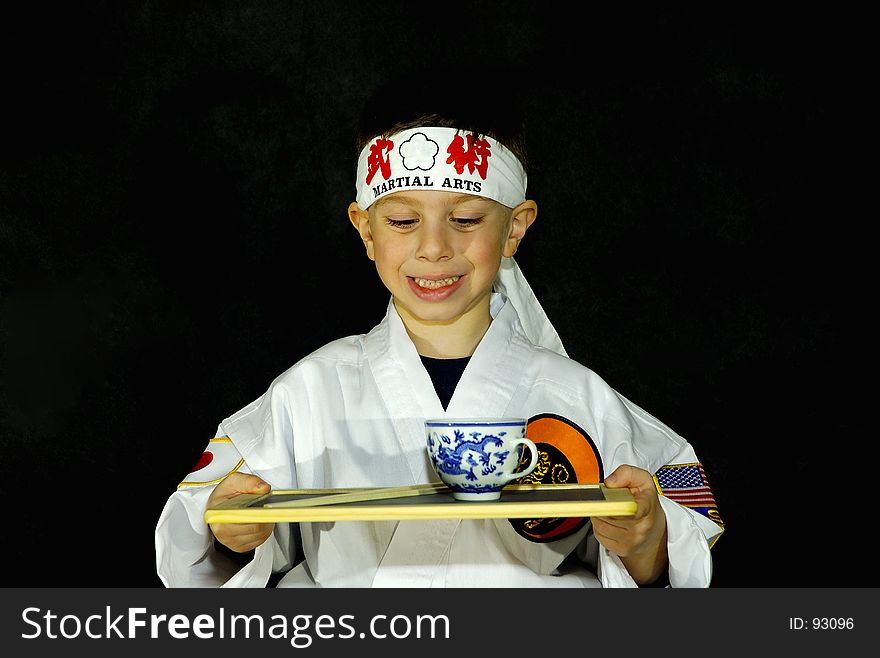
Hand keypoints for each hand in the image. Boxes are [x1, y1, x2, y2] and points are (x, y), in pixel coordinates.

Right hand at [207, 472, 274, 552]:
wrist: (219, 506)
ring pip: (261, 535)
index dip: (259, 512)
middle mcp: (223, 533)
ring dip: (266, 523)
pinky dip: (264, 531)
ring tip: (261, 512)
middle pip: (256, 528)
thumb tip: (263, 488)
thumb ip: (249, 482)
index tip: (267, 506)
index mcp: (218, 516)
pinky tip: (259, 521)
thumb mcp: (234, 481)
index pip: (246, 519)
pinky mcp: (240, 547)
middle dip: (266, 516)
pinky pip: (259, 541)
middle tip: (266, 506)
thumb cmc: (225, 495)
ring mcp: (232, 542)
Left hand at [592, 464, 667, 584]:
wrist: (654, 529)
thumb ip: (626, 473)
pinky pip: (599, 535)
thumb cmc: (645, 501)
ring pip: (600, 525)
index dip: (623, 507)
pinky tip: (608, 520)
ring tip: (608, 509)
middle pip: (608, 514)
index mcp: (647, 507)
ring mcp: (631, 541)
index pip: (635, 510)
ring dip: (598, 514)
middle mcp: (640, 528)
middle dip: (602, 504)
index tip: (617, 504)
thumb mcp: (642, 479)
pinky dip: (598, 526)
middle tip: (608, 499)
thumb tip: (610, 482)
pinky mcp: (621, 550)